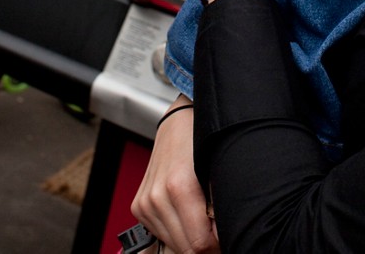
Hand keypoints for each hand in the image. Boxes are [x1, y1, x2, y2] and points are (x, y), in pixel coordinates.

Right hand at [131, 101, 217, 252]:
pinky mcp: (139, 205)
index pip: (199, 244)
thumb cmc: (201, 143)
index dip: (216, 245)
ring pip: (172, 243)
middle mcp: (157, 197)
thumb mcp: (219, 172)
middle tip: (216, 228)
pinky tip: (185, 214)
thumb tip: (221, 237)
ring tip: (201, 218)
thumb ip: (220, 207)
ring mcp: (145, 202)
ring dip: (189, 237)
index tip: (225, 236)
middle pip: (185, 247)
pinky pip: (160, 233)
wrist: (179, 123)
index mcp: (179, 187)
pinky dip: (175, 230)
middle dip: (204, 243)